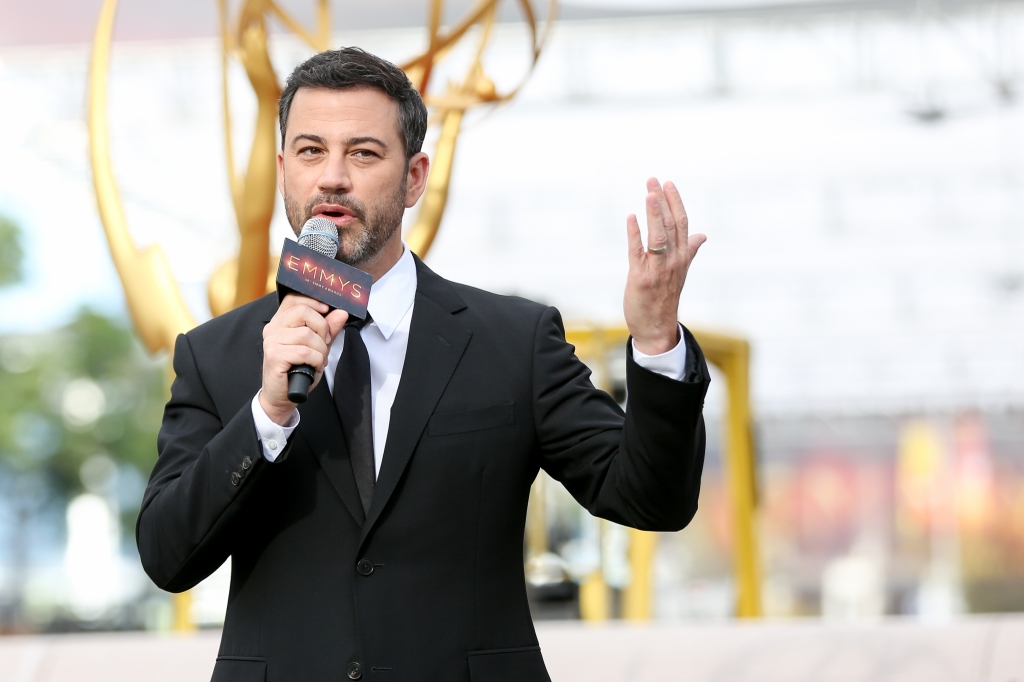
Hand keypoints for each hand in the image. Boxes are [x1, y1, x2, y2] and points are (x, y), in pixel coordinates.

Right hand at [260, 294, 347, 424]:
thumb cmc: (298, 369)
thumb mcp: (318, 346)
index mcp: (281, 321)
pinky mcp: (274, 356)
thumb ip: (328, 329)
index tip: (326, 310)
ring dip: (320, 350)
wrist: (283, 395)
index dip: (313, 301)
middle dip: (322, 329)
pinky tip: (312, 367)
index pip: (293, 298)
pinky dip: (315, 361)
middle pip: (304, 312)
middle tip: (324, 344)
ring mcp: (272, 341)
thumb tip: (341, 313)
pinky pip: (305, 352)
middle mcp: (273, 328)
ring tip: (317, 361)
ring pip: (307, 335)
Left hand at [624, 178, 705, 355]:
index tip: (668, 183)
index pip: (682, 224)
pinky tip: (631, 217)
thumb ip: (690, 250)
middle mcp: (673, 261)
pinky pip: (638, 252)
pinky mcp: (640, 278)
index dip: (675, 202)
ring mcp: (657, 269)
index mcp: (682, 257)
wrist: (657, 327)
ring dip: (654, 213)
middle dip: (662, 201)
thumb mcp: (681, 271)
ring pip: (658, 235)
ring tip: (648, 193)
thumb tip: (702, 235)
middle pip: (671, 225)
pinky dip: (635, 234)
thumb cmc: (666, 298)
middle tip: (653, 180)